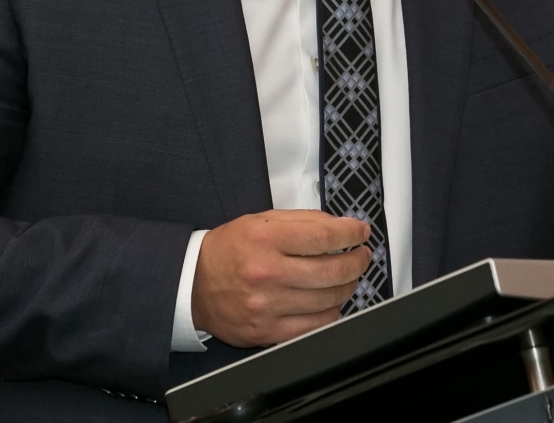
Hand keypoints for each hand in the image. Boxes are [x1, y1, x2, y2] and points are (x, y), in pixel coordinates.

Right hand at [191, 210, 371, 346]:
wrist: (192, 285)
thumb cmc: (228, 250)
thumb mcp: (260, 221)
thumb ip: (302, 220)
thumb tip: (340, 226)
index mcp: (264, 239)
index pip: (323, 236)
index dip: (350, 234)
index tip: (360, 233)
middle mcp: (266, 273)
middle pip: (332, 270)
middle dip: (357, 261)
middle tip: (361, 256)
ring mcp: (267, 306)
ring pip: (328, 300)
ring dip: (348, 286)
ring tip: (348, 277)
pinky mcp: (267, 332)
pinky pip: (315, 326)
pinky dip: (331, 312)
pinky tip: (331, 301)